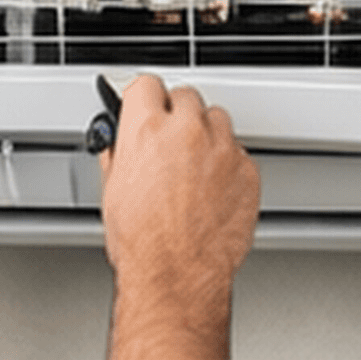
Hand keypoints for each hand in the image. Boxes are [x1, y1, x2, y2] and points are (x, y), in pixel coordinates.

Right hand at [98, 75, 259, 306]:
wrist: (176, 275)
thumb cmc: (143, 243)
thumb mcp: (112, 190)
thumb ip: (119, 154)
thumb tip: (119, 143)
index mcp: (147, 130)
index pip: (145, 85)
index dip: (143, 98)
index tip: (144, 105)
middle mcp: (187, 132)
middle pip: (185, 97)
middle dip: (176, 116)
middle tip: (169, 142)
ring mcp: (222, 150)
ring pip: (217, 120)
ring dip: (205, 135)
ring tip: (193, 166)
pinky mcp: (248, 171)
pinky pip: (238, 152)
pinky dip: (226, 164)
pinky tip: (212, 188)